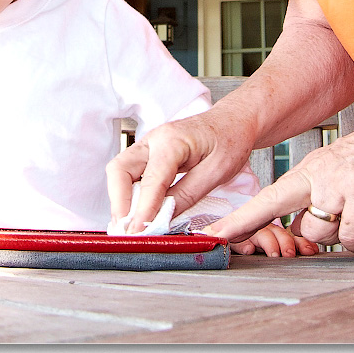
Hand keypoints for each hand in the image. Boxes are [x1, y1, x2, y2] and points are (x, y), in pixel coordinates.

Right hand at [106, 105, 257, 233]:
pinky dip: (129, 194)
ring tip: (130, 226)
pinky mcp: (150, 154)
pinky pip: (130, 173)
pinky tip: (137, 213)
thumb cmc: (231, 139)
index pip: (150, 180)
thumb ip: (188, 194)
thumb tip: (164, 218)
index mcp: (172, 140)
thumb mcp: (218, 171)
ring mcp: (149, 145)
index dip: (142, 209)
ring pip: (120, 172)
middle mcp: (154, 139)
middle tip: (125, 231)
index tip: (138, 232)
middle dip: (119, 203)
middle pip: (120, 170)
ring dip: (121, 200)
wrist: (235, 120)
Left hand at [204, 104, 353, 253]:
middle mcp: (318, 174)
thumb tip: (306, 227)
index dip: (238, 220)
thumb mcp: (344, 169)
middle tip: (279, 240)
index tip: (213, 235)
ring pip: (319, 232)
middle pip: (287, 219)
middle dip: (284, 236)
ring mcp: (339, 184)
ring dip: (337, 236)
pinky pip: (349, 236)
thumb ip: (322, 194)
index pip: (266, 198)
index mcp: (311, 168)